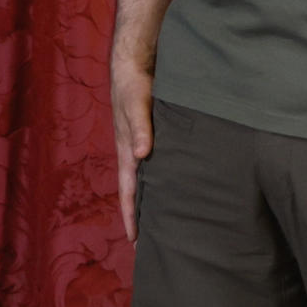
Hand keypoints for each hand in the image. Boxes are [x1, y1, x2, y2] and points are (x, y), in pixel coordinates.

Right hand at [111, 52, 153, 241]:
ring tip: (170, 223)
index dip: (131, 216)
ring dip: (156, 201)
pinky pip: (160, 165)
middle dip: (144, 217)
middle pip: (138, 192)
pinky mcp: (155, 137)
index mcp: (127, 151)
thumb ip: (141, 127)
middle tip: (155, 243)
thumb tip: (141, 155)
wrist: (134, 63)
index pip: (128, 191)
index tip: (135, 241)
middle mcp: (135, 153)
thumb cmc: (133, 84)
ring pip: (150, 181)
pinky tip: (180, 188)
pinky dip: (166, 180)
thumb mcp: (136, 103)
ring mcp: (144, 146)